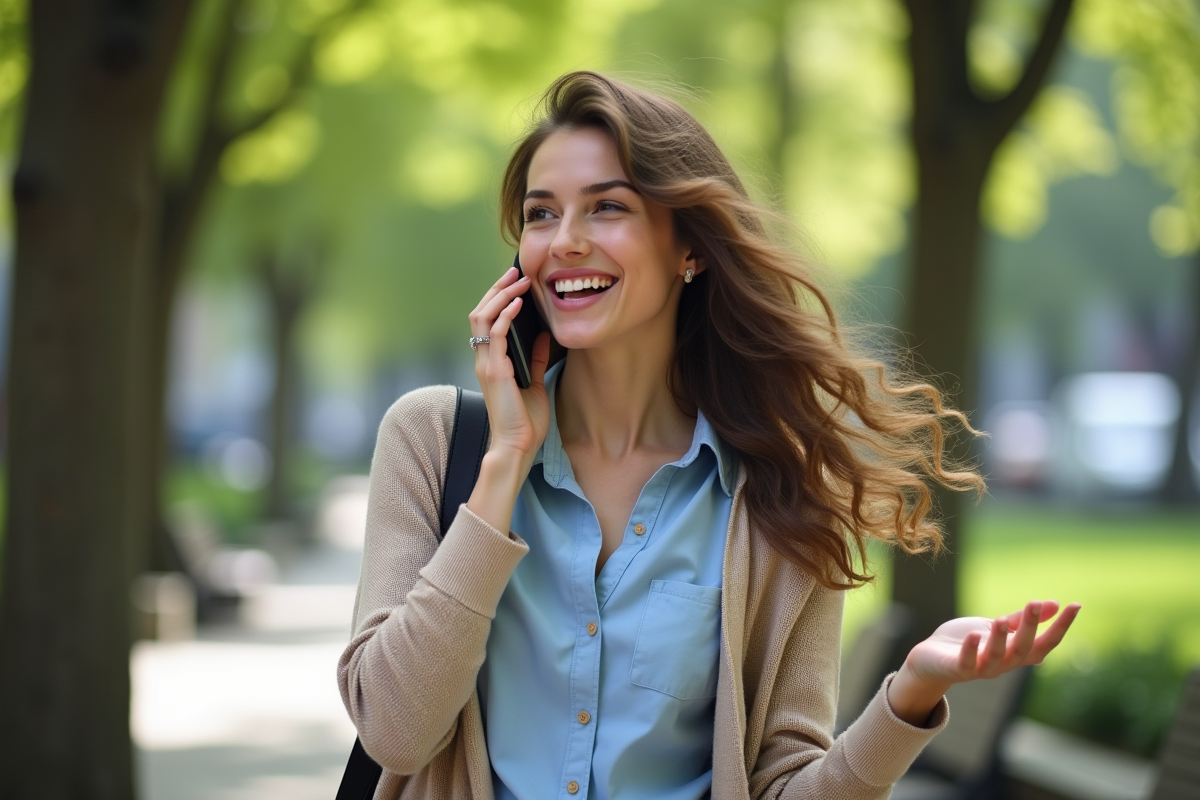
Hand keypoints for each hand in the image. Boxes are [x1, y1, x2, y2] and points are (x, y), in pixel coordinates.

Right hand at [468, 266, 551, 464]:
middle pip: (480, 312)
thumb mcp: (534, 383)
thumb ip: (534, 359)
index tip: (515, 282)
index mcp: (490, 362)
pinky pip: (495, 332)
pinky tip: (519, 302)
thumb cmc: (524, 422)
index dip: (498, 298)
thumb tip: (542, 335)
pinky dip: (506, 314)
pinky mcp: (494, 369)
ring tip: (519, 280)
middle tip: (516, 272)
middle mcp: (483, 359)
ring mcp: (486, 363)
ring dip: (501, 295)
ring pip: (483, 317)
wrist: (517, 446)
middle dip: (497, 289)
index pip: (487, 321)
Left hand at [887, 600, 1080, 725]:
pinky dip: (972, 650)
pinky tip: (974, 635)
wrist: (930, 658)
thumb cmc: (966, 642)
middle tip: (1034, 603)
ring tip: (1000, 619)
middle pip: (1023, 649)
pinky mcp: (957, 669)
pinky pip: (967, 663)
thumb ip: (1020, 620)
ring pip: (997, 657)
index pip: (1045, 642)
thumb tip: (1053, 604)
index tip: (1076, 605)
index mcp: (1015, 653)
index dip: (1061, 627)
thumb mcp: (996, 627)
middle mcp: (1003, 664)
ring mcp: (981, 669)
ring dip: (1001, 638)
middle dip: (1029, 627)